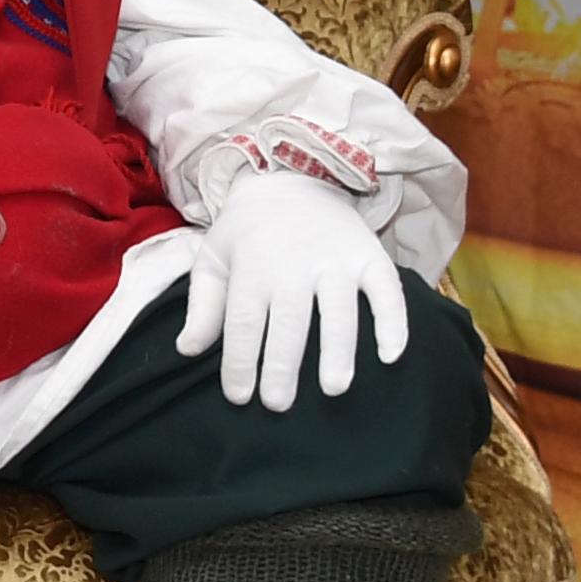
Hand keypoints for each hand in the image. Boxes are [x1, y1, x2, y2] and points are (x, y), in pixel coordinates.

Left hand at [176, 170, 408, 411]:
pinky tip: (390, 355)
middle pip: (288, 324)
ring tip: (333, 388)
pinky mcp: (370, 256)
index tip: (240, 397)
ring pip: (339, 312)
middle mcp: (294, 264)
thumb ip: (203, 305)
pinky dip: (393, 322)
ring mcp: (336, 260)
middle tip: (278, 404)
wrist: (293, 177)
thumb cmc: (247, 230)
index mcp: (252, 266)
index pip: (243, 324)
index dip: (239, 363)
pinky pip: (387, 291)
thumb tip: (188, 350)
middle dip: (282, 368)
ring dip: (338, 352)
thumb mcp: (214, 258)